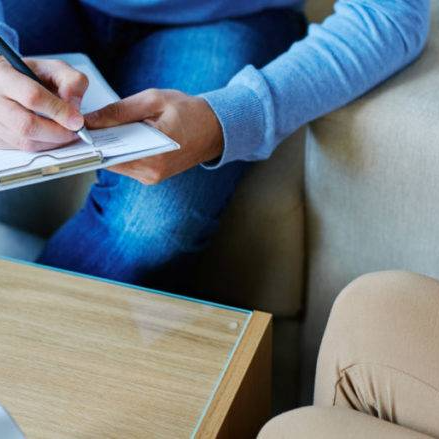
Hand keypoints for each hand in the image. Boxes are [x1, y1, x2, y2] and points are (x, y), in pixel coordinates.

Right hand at [0, 57, 87, 151]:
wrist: (8, 85)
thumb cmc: (30, 76)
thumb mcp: (53, 69)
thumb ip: (71, 81)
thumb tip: (74, 105)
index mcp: (5, 75)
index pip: (32, 97)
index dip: (59, 111)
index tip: (77, 120)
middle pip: (27, 125)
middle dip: (58, 132)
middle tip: (76, 131)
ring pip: (27, 141)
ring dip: (54, 141)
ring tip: (66, 131)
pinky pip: (25, 149)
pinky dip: (45, 145)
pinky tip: (52, 135)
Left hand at [85, 89, 223, 183]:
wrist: (215, 129)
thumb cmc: (189, 112)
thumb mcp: (153, 100)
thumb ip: (119, 111)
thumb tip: (90, 121)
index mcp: (153, 156)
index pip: (108, 155)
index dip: (90, 142)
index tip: (78, 129)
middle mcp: (151, 173)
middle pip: (110, 161)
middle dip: (99, 144)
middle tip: (90, 124)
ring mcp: (152, 177)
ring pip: (118, 164)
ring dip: (110, 147)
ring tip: (108, 127)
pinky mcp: (153, 176)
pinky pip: (128, 164)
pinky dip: (121, 151)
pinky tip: (122, 136)